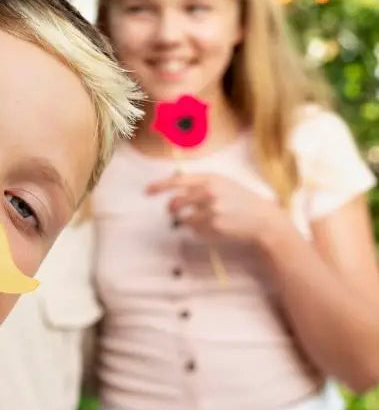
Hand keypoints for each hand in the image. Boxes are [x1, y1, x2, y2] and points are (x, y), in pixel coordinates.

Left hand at [147, 173, 288, 245]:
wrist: (263, 219)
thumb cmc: (241, 200)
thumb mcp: (223, 184)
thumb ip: (200, 184)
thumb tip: (174, 187)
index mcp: (211, 178)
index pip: (178, 181)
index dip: (159, 186)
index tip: (147, 191)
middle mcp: (210, 192)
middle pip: (176, 203)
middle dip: (172, 210)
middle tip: (174, 212)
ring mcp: (211, 209)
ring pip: (184, 219)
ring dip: (190, 221)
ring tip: (207, 220)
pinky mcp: (214, 225)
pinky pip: (195, 230)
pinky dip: (200, 230)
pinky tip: (216, 227)